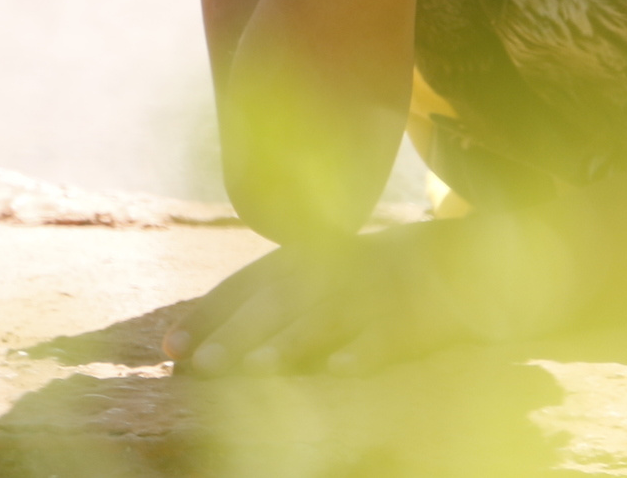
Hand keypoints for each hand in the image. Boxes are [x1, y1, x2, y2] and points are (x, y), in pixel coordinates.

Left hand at [167, 228, 481, 377]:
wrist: (455, 260)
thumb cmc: (365, 277)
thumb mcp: (312, 273)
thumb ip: (257, 302)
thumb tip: (182, 344)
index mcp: (304, 258)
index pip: (246, 283)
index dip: (209, 313)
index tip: (171, 347)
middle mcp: (331, 271)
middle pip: (278, 302)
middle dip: (239, 331)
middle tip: (204, 363)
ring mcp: (372, 292)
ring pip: (326, 318)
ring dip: (292, 341)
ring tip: (258, 366)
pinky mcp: (411, 315)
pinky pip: (386, 334)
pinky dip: (365, 350)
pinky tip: (342, 369)